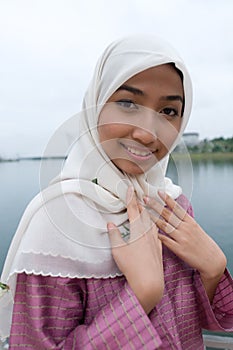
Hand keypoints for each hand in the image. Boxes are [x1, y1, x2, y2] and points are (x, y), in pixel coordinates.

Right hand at [107, 187, 163, 313]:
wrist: (150, 282)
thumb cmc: (132, 266)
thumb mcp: (118, 250)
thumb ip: (114, 235)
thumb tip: (110, 223)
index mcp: (137, 230)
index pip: (133, 210)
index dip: (130, 198)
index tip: (130, 188)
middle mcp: (148, 232)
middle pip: (144, 213)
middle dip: (140, 203)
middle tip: (137, 194)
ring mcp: (155, 240)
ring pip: (152, 221)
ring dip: (148, 212)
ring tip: (145, 207)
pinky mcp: (159, 247)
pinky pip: (157, 231)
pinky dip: (154, 224)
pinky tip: (153, 226)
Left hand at [144, 191, 226, 300]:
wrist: (212, 260)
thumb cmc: (202, 243)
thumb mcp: (195, 228)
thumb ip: (183, 220)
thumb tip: (171, 211)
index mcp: (190, 222)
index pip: (177, 208)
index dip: (168, 199)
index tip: (159, 191)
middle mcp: (186, 228)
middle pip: (168, 214)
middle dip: (155, 205)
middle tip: (145, 198)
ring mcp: (182, 239)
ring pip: (165, 226)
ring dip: (153, 218)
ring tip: (143, 212)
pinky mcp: (179, 249)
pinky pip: (166, 241)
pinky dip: (158, 235)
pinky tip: (150, 232)